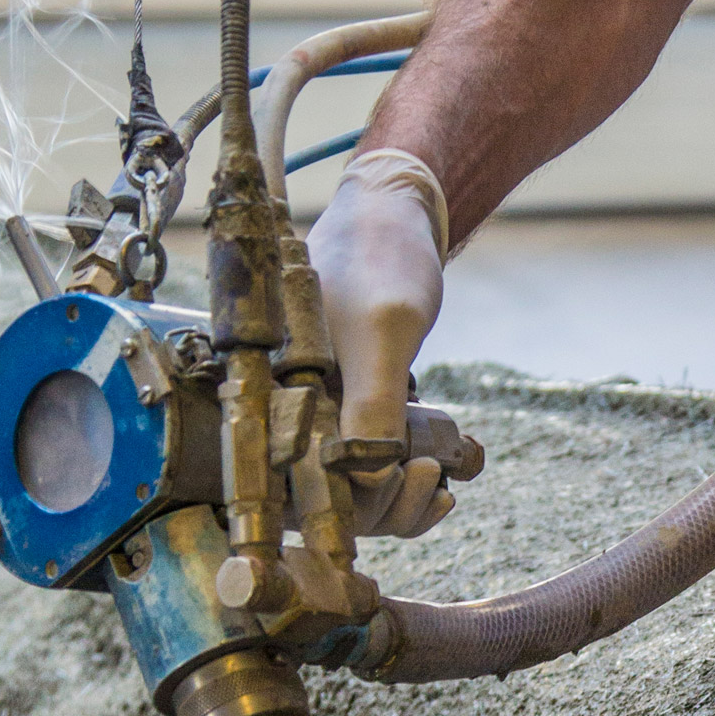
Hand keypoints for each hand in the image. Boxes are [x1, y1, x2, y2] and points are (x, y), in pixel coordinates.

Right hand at [308, 148, 454, 536]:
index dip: (354, 503)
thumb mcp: (384, 330)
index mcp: (267, 391)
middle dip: (386, 506)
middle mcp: (282, 406)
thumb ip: (372, 404)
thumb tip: (369, 483)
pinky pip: (369, 462)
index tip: (413, 480)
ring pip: (350, 487)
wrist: (395, 209)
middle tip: (435, 479)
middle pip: (323, 498)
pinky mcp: (343, 404)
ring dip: (403, 496)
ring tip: (447, 477)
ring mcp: (313, 408)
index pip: (294, 486)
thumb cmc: (381, 256)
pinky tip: (447, 467)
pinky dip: (408, 473)